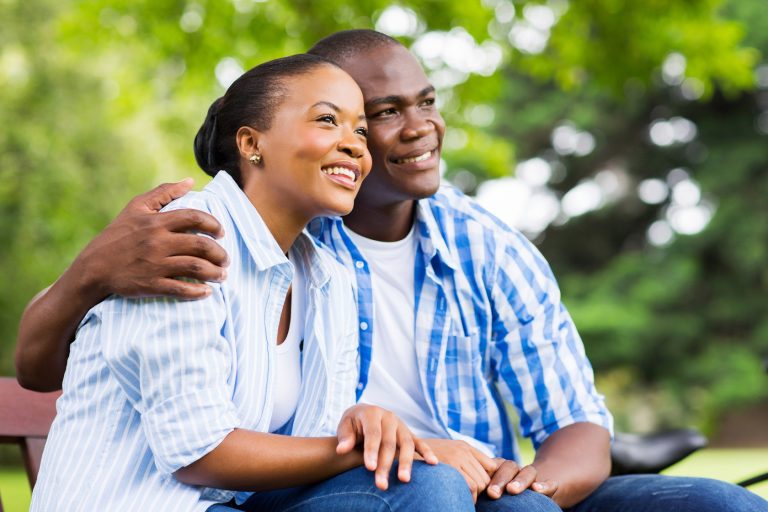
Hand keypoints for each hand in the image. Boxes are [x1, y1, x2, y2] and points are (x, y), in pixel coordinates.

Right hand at [74, 178, 228, 300]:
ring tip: (222, 275)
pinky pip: (182, 289)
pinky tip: (206, 291)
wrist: (93, 269)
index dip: (214, 224)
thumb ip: (163, 192)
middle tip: (226, 259)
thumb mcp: (135, 208)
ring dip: (215, 273)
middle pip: (201, 245)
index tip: (221, 233)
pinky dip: (198, 292)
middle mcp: (158, 242)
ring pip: (196, 268)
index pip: (195, 217)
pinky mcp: (151, 285)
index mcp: (156, 222)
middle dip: (220, 253)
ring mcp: (155, 264)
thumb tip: (190, 181)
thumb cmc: (117, 236)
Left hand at [336, 405, 437, 490]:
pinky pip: (420, 442)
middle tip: (381, 485)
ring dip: (406, 463)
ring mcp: (401, 425)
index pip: (373, 434)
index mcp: (372, 413)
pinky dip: (427, 452)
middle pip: (389, 443)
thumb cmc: (353, 423)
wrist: (364, 413)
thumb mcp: (345, 425)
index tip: (370, 468)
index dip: (372, 451)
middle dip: (386, 465)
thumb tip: (342, 449)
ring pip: (406, 444)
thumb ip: (345, 437)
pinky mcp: (409, 433)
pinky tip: (433, 463)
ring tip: (403, 480)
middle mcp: (389, 417)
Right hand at [423, 438, 498, 502]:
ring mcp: (457, 456)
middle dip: (482, 492)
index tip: (482, 490)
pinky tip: (459, 501)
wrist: (402, 452)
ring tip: (465, 502)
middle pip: (485, 478)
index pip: (491, 466)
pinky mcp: (451, 466)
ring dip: (475, 497)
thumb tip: (482, 480)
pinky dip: (469, 499)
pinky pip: (470, 487)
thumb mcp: (446, 452)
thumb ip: (463, 460)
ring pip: (480, 484)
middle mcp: (463, 450)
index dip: (489, 480)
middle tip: (471, 499)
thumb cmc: (424, 459)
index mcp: (464, 446)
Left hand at [486, 459, 557, 499]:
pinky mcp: (547, 485)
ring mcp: (531, 476)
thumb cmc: (499, 493)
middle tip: (493, 493)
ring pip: (528, 471)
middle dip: (500, 480)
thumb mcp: (489, 489)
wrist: (526, 491)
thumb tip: (465, 497)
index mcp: (498, 467)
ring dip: (520, 480)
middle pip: (509, 467)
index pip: (493, 466)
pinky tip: (537, 489)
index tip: (485, 491)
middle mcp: (515, 469)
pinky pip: (549, 482)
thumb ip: (480, 489)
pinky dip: (544, 485)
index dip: (489, 477)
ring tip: (512, 490)